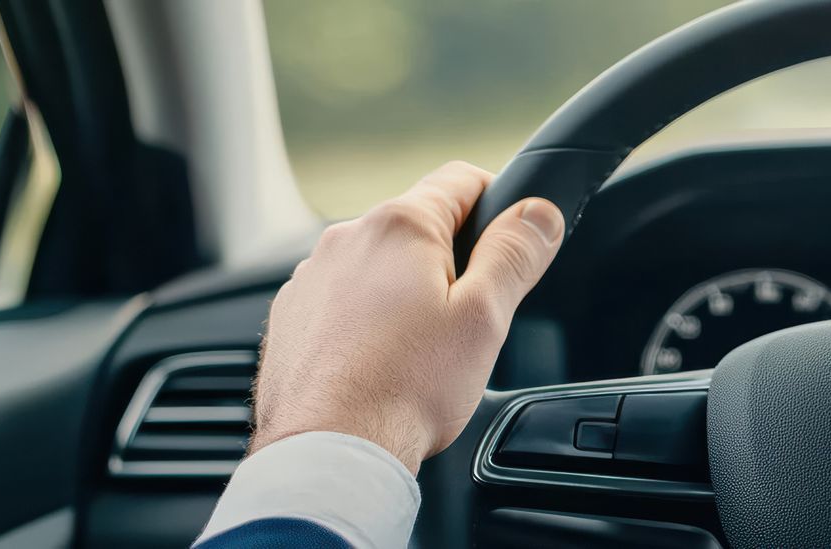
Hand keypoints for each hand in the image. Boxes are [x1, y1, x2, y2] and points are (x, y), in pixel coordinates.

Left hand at [250, 161, 564, 472]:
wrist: (329, 449)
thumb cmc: (405, 388)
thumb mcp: (485, 316)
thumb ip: (516, 253)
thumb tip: (539, 213)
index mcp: (399, 225)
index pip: (463, 179)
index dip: (500, 204)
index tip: (512, 245)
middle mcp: (346, 238)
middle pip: (420, 225)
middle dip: (452, 260)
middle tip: (470, 318)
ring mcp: (311, 277)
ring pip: (379, 264)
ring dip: (406, 290)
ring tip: (422, 351)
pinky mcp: (291, 315)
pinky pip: (344, 298)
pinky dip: (367, 319)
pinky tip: (382, 364)